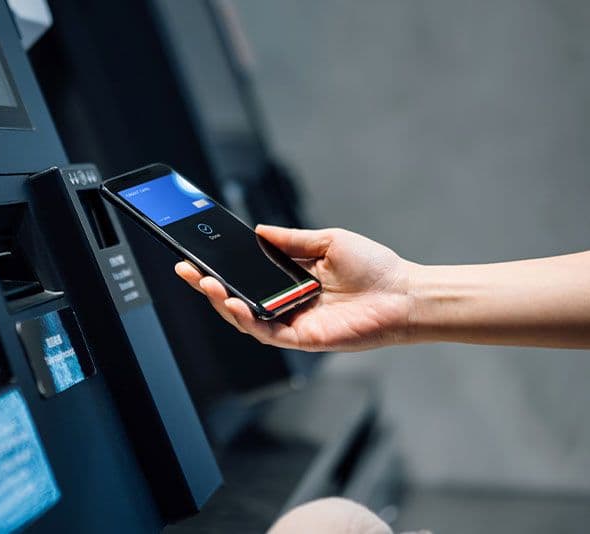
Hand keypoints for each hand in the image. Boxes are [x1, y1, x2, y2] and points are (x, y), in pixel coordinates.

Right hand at [175, 225, 413, 351]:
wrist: (404, 293)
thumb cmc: (374, 268)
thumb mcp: (328, 241)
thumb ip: (292, 240)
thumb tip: (260, 231)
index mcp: (290, 279)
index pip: (246, 275)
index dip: (220, 267)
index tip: (199, 254)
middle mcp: (286, 302)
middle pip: (237, 298)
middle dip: (207, 285)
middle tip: (188, 271)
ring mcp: (292, 322)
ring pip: (245, 318)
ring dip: (222, 303)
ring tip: (207, 285)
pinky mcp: (303, 338)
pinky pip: (266, 332)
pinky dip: (248, 320)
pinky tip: (235, 305)